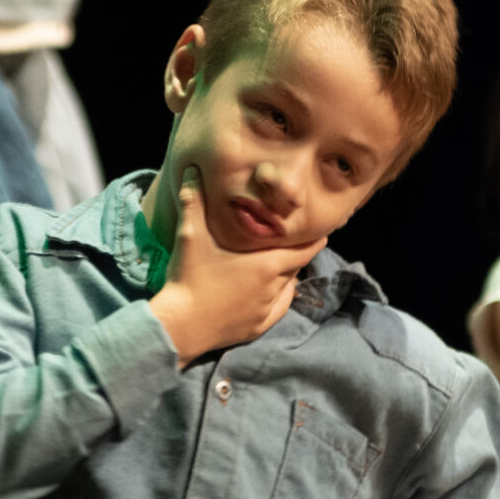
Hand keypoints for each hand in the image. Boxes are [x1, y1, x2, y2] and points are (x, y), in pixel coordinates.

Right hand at [148, 169, 326, 364]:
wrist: (179, 327)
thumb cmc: (189, 278)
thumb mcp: (191, 236)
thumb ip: (194, 201)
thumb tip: (192, 170)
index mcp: (268, 264)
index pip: (307, 250)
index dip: (315, 239)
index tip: (320, 230)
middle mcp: (274, 288)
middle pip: (296, 267)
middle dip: (295, 254)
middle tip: (290, 242)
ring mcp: (266, 310)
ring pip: (288, 288)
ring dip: (286, 275)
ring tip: (277, 263)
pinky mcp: (257, 328)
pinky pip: (278, 309)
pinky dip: (278, 298)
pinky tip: (270, 291)